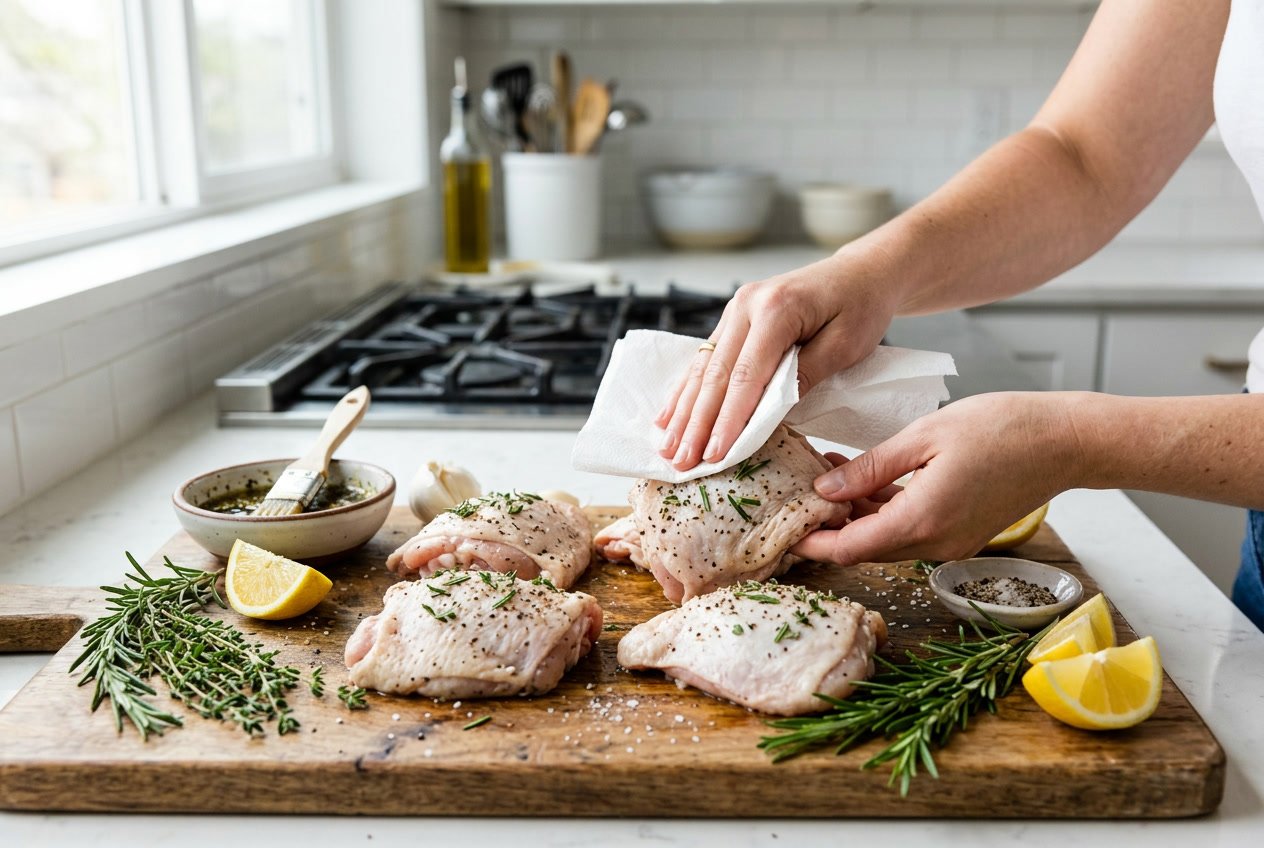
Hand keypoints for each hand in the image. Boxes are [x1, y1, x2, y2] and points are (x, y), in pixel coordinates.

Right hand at [656, 252, 899, 470]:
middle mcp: (746, 305)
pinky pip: (706, 359)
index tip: (714, 455)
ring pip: (703, 368)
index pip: (745, 376)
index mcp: (775, 308)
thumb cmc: (861, 307)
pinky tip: (668, 416)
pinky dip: (687, 390)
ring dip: (683, 411)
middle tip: (680, 462)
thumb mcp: (846, 344)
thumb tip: (767, 413)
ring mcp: (735, 310)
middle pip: (715, 374)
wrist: (861, 272)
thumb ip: (805, 375)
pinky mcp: (733, 318)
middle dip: (696, 423)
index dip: (728, 419)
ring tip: (667, 448)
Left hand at [792, 393, 1079, 564]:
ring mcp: (951, 541)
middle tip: (796, 494)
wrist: (1066, 442)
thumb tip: (825, 490)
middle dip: (828, 526)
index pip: (849, 548)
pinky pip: (910, 527)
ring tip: (823, 474)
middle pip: (864, 546)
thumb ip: (871, 468)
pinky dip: (883, 509)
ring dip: (854, 514)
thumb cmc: (1001, 429)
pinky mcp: (961, 531)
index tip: (783, 533)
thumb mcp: (923, 437)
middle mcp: (935, 543)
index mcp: (921, 521)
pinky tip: (861, 479)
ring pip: (886, 537)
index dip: (812, 544)